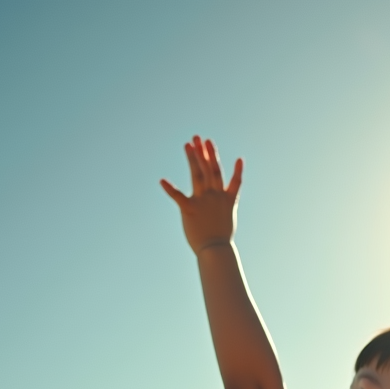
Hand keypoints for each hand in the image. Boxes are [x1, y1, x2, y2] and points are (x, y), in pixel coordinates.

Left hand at [161, 136, 242, 253]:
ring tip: (190, 143)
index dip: (225, 162)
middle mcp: (215, 196)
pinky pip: (178, 197)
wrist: (216, 250)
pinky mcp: (190, 209)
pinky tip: (162, 181)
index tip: (214, 147)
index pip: (227, 177)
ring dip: (194, 158)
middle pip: (210, 170)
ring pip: (198, 175)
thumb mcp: (225, 220)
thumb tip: (218, 205)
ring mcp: (203, 201)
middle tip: (199, 138)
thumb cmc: (220, 240)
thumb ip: (220, 207)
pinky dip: (170, 189)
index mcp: (226, 199)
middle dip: (205, 153)